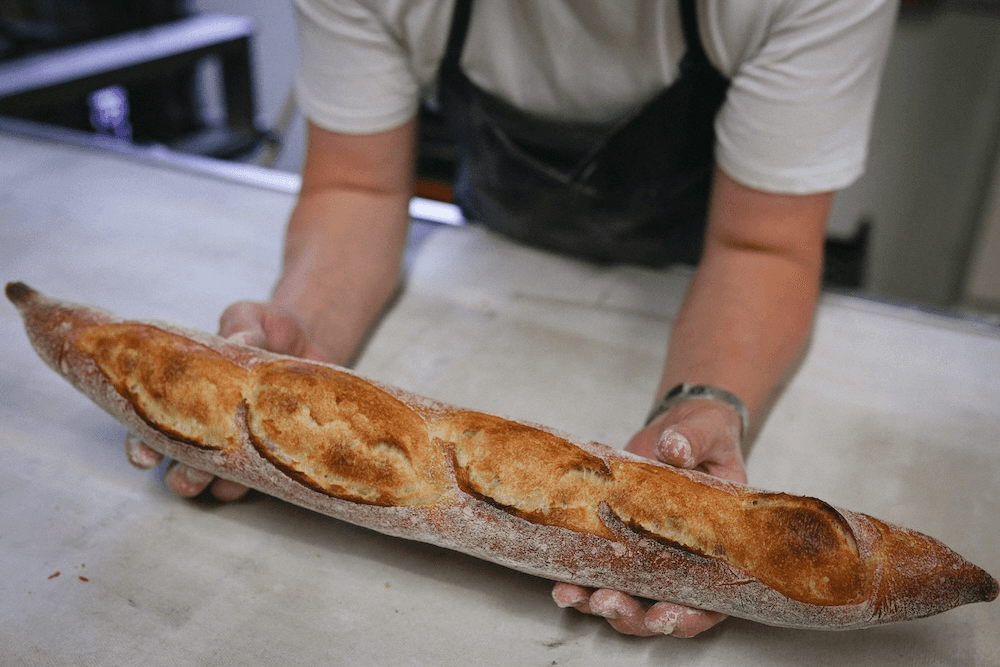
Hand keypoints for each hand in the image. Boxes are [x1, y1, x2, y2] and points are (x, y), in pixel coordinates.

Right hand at [123, 301, 329, 500]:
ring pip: (221, 480)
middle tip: (190, 476)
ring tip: (224, 484)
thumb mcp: (251, 319)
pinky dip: (264, 483)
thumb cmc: (270, 328)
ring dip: (219, 485)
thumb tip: (238, 339)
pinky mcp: (278, 453)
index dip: (142, 445)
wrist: (315, 338)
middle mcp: (212, 427)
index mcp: (189, 394)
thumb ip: (241, 328)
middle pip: (184, 463)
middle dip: (183, 474)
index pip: (153, 426)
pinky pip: (266, 479)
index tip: (143, 458)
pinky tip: (270, 480)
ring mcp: (244, 445)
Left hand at [552, 397, 746, 636]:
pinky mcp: (622, 540)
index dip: (690, 618)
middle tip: (607, 603)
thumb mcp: (707, 433)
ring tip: (572, 594)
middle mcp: (685, 560)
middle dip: (632, 615)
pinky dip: (582, 580)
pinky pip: (603, 570)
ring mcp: (651, 554)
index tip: (664, 617)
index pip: (712, 601)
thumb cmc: (706, 436)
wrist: (679, 430)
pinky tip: (562, 580)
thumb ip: (693, 441)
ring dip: (599, 604)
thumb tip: (675, 447)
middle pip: (661, 609)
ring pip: (629, 598)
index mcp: (719, 546)